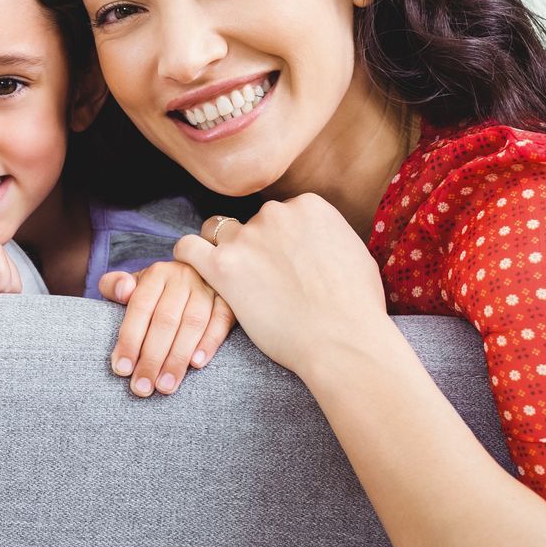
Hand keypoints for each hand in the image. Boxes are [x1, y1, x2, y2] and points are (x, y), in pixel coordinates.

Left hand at [100, 260, 234, 396]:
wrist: (197, 275)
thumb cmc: (157, 290)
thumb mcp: (132, 283)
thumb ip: (114, 285)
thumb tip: (123, 291)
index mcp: (156, 274)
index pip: (140, 308)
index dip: (130, 340)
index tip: (122, 369)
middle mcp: (183, 277)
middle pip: (166, 320)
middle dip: (152, 358)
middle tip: (142, 388)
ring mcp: (208, 287)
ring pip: (193, 323)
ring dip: (178, 358)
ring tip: (165, 386)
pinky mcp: (229, 299)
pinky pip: (222, 320)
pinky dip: (210, 342)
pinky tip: (196, 364)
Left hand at [172, 195, 390, 378]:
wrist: (343, 341)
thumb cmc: (357, 307)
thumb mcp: (355, 252)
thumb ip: (327, 235)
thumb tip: (318, 237)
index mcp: (308, 205)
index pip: (282, 214)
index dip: (283, 241)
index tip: (288, 265)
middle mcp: (275, 213)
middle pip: (252, 223)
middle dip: (256, 247)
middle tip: (268, 281)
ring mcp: (247, 237)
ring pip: (219, 232)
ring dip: (225, 252)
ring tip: (236, 279)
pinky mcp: (223, 266)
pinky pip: (188, 248)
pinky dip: (188, 256)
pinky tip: (197, 269)